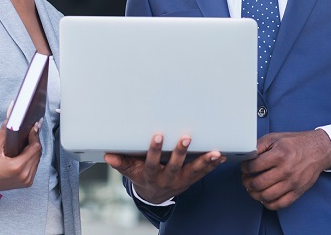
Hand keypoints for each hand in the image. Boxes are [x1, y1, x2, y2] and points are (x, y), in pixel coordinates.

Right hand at [0, 117, 42, 193]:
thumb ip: (6, 128)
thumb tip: (13, 111)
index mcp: (17, 167)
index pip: (35, 147)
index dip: (35, 135)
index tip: (34, 125)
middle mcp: (24, 176)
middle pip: (38, 152)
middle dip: (35, 140)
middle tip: (32, 129)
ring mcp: (27, 181)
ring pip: (38, 158)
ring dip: (35, 148)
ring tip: (30, 137)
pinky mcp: (27, 183)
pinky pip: (34, 165)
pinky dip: (32, 157)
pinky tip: (27, 149)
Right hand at [104, 134, 224, 203]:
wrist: (156, 194)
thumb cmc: (143, 176)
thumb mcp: (131, 171)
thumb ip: (122, 163)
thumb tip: (108, 155)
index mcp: (151, 175)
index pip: (152, 163)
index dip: (155, 151)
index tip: (158, 136)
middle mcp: (168, 178)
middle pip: (175, 166)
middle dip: (180, 152)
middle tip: (186, 138)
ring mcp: (182, 180)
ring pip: (194, 171)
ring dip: (205, 161)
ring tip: (215, 153)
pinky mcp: (192, 179)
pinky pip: (204, 172)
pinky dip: (213, 164)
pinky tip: (222, 156)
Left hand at [240, 130, 330, 209]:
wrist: (318, 150)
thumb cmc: (296, 143)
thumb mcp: (275, 138)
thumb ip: (259, 146)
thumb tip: (246, 156)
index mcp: (279, 155)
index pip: (254, 167)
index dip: (244, 168)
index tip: (244, 168)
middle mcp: (286, 170)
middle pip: (258, 183)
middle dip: (246, 182)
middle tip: (245, 179)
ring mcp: (292, 183)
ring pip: (266, 196)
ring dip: (254, 194)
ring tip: (252, 189)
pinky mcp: (298, 192)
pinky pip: (280, 204)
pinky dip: (268, 204)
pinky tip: (264, 198)